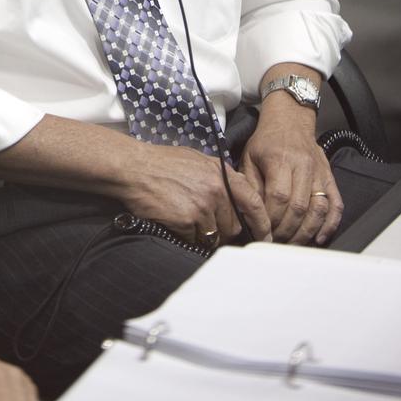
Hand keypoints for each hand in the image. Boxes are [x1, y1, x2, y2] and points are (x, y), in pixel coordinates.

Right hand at [121, 142, 271, 246]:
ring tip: (186, 218)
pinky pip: (194, 240)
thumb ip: (220, 176)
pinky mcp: (187, 220)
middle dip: (223, 229)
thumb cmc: (163, 163)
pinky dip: (186, 235)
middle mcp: (216, 190)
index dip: (262, 223)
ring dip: (202, 234)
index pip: (254, 202)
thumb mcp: (198, 160)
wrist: (134, 167)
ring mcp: (202, 206)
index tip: (265, 236)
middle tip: (205, 222)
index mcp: (222, 174)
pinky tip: (175, 220)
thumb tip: (236, 196)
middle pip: (233, 226)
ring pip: (214, 236)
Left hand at [239, 99, 342, 244]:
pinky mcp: (329, 177)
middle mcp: (303, 166)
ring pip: (318, 209)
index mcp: (280, 159)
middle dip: (287, 230)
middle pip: (299, 207)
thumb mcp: (249, 157)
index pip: (279, 197)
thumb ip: (250, 184)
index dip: (272, 218)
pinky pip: (336, 204)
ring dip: (306, 232)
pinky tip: (319, 237)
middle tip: (277, 242)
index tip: (263, 230)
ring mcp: (319, 173)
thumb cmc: (267, 141)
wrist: (290, 120)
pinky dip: (330, 224)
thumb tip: (251, 213)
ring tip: (293, 243)